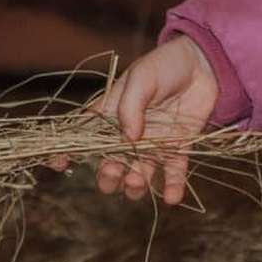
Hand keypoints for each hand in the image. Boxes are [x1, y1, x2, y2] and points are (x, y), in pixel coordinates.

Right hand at [68, 36, 219, 205]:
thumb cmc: (165, 65)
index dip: (70, 150)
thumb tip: (127, 138)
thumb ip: (130, 107)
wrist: (203, 64)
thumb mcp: (142, 78)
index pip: (85, 134)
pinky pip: (174, 171)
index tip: (58, 164)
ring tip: (136, 185)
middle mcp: (129, 133)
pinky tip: (172, 198)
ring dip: (136, 183)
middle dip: (108, 173)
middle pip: (112, 160)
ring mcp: (153, 143)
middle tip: (111, 177)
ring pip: (140, 170)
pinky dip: (173, 186)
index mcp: (111, 112)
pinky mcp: (178, 148)